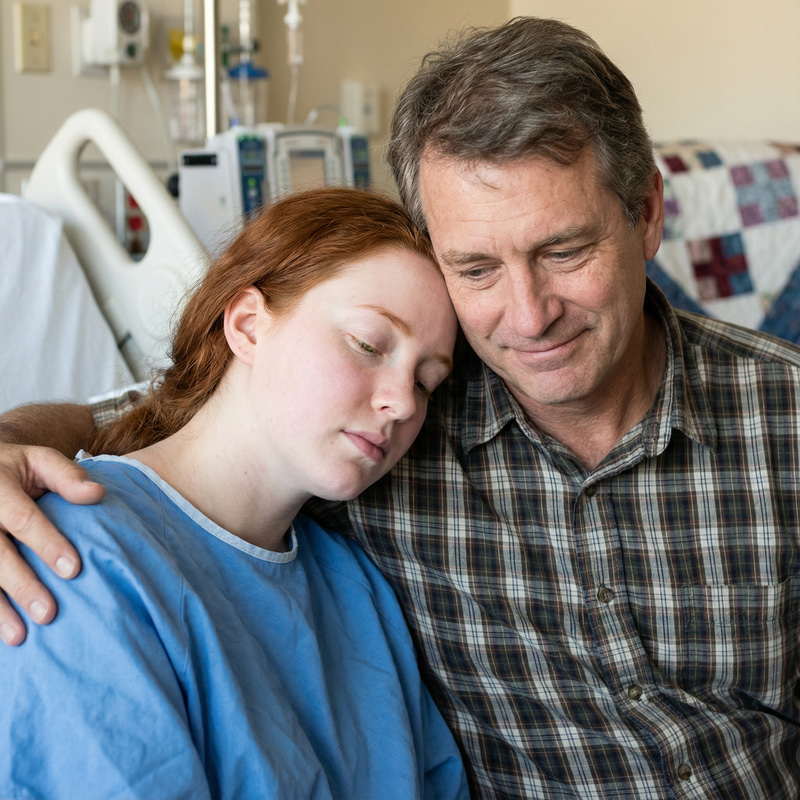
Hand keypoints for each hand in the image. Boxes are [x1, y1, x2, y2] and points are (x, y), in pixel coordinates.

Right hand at [0, 445, 103, 644]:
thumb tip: (98, 494)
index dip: (47, 544)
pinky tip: (0, 634)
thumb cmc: (15, 469)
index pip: (23, 519)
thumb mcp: (38, 460)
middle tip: (49, 613)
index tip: (74, 570)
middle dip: (22, 585)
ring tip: (20, 637)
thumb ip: (66, 476)